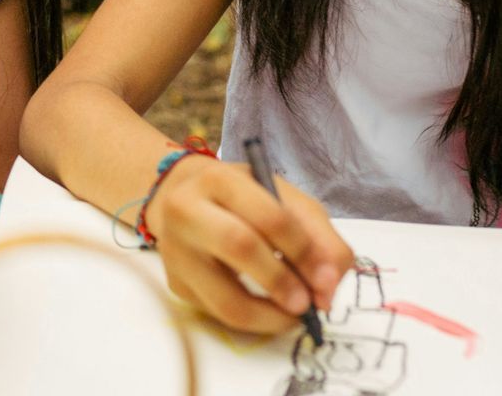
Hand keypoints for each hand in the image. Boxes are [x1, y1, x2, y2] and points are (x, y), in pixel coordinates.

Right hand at [144, 154, 352, 334]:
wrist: (182, 198)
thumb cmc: (244, 198)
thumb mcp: (285, 199)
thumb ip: (319, 238)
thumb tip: (327, 290)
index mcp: (219, 179)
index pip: (269, 216)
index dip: (304, 251)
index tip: (326, 278)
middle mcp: (186, 210)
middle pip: (239, 247)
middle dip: (282, 282)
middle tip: (307, 303)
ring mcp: (175, 251)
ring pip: (224, 299)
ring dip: (270, 316)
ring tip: (292, 316)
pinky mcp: (175, 284)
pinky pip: (219, 314)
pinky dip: (254, 321)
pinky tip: (269, 311)